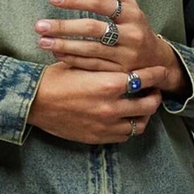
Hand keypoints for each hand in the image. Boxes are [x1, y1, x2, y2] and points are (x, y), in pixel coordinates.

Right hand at [27, 62, 169, 143]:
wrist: (33, 102)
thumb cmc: (55, 79)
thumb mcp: (82, 64)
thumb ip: (106, 64)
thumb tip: (123, 57)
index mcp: (109, 84)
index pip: (145, 78)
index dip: (156, 74)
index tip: (161, 71)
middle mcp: (111, 107)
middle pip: (148, 105)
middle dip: (155, 96)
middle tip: (153, 91)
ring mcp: (105, 126)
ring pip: (139, 124)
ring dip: (144, 115)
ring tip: (142, 107)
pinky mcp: (97, 137)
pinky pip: (123, 136)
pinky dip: (129, 128)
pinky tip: (125, 119)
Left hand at [35, 0, 184, 93]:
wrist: (157, 62)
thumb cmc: (137, 27)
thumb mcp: (130, 6)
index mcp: (132, 15)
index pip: (101, 4)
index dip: (76, 1)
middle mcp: (130, 35)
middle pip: (93, 29)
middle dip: (64, 27)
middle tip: (39, 25)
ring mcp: (125, 57)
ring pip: (90, 50)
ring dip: (64, 46)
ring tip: (42, 41)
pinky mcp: (119, 74)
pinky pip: (92, 66)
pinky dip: (73, 60)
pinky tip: (56, 54)